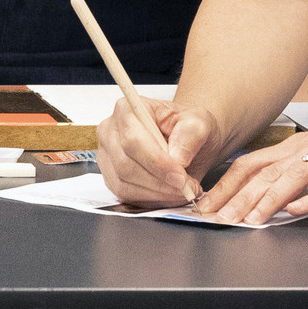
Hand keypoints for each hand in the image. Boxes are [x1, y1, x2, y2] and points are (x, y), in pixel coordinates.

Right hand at [95, 91, 215, 207]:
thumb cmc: (187, 127)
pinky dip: (151, 199)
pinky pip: (126, 196)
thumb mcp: (199, 122)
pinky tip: (171, 194)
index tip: (180, 176)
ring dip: (157, 193)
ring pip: (124, 184)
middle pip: (125, 165)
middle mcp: (110, 131)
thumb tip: (177, 159)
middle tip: (187, 187)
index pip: (133, 140)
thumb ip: (191, 134)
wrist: (186, 139)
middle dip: (160, 181)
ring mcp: (107, 156)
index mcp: (127, 109)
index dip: (157, 162)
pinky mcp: (112, 177)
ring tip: (184, 190)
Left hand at [190, 91, 307, 224]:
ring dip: (268, 200)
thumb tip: (261, 196)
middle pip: (264, 173)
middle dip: (236, 199)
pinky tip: (298, 211)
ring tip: (248, 221)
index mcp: (297, 146)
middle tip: (214, 221)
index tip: (202, 208)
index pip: (250, 165)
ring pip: (294, 178)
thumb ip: (294, 173)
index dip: (223, 187)